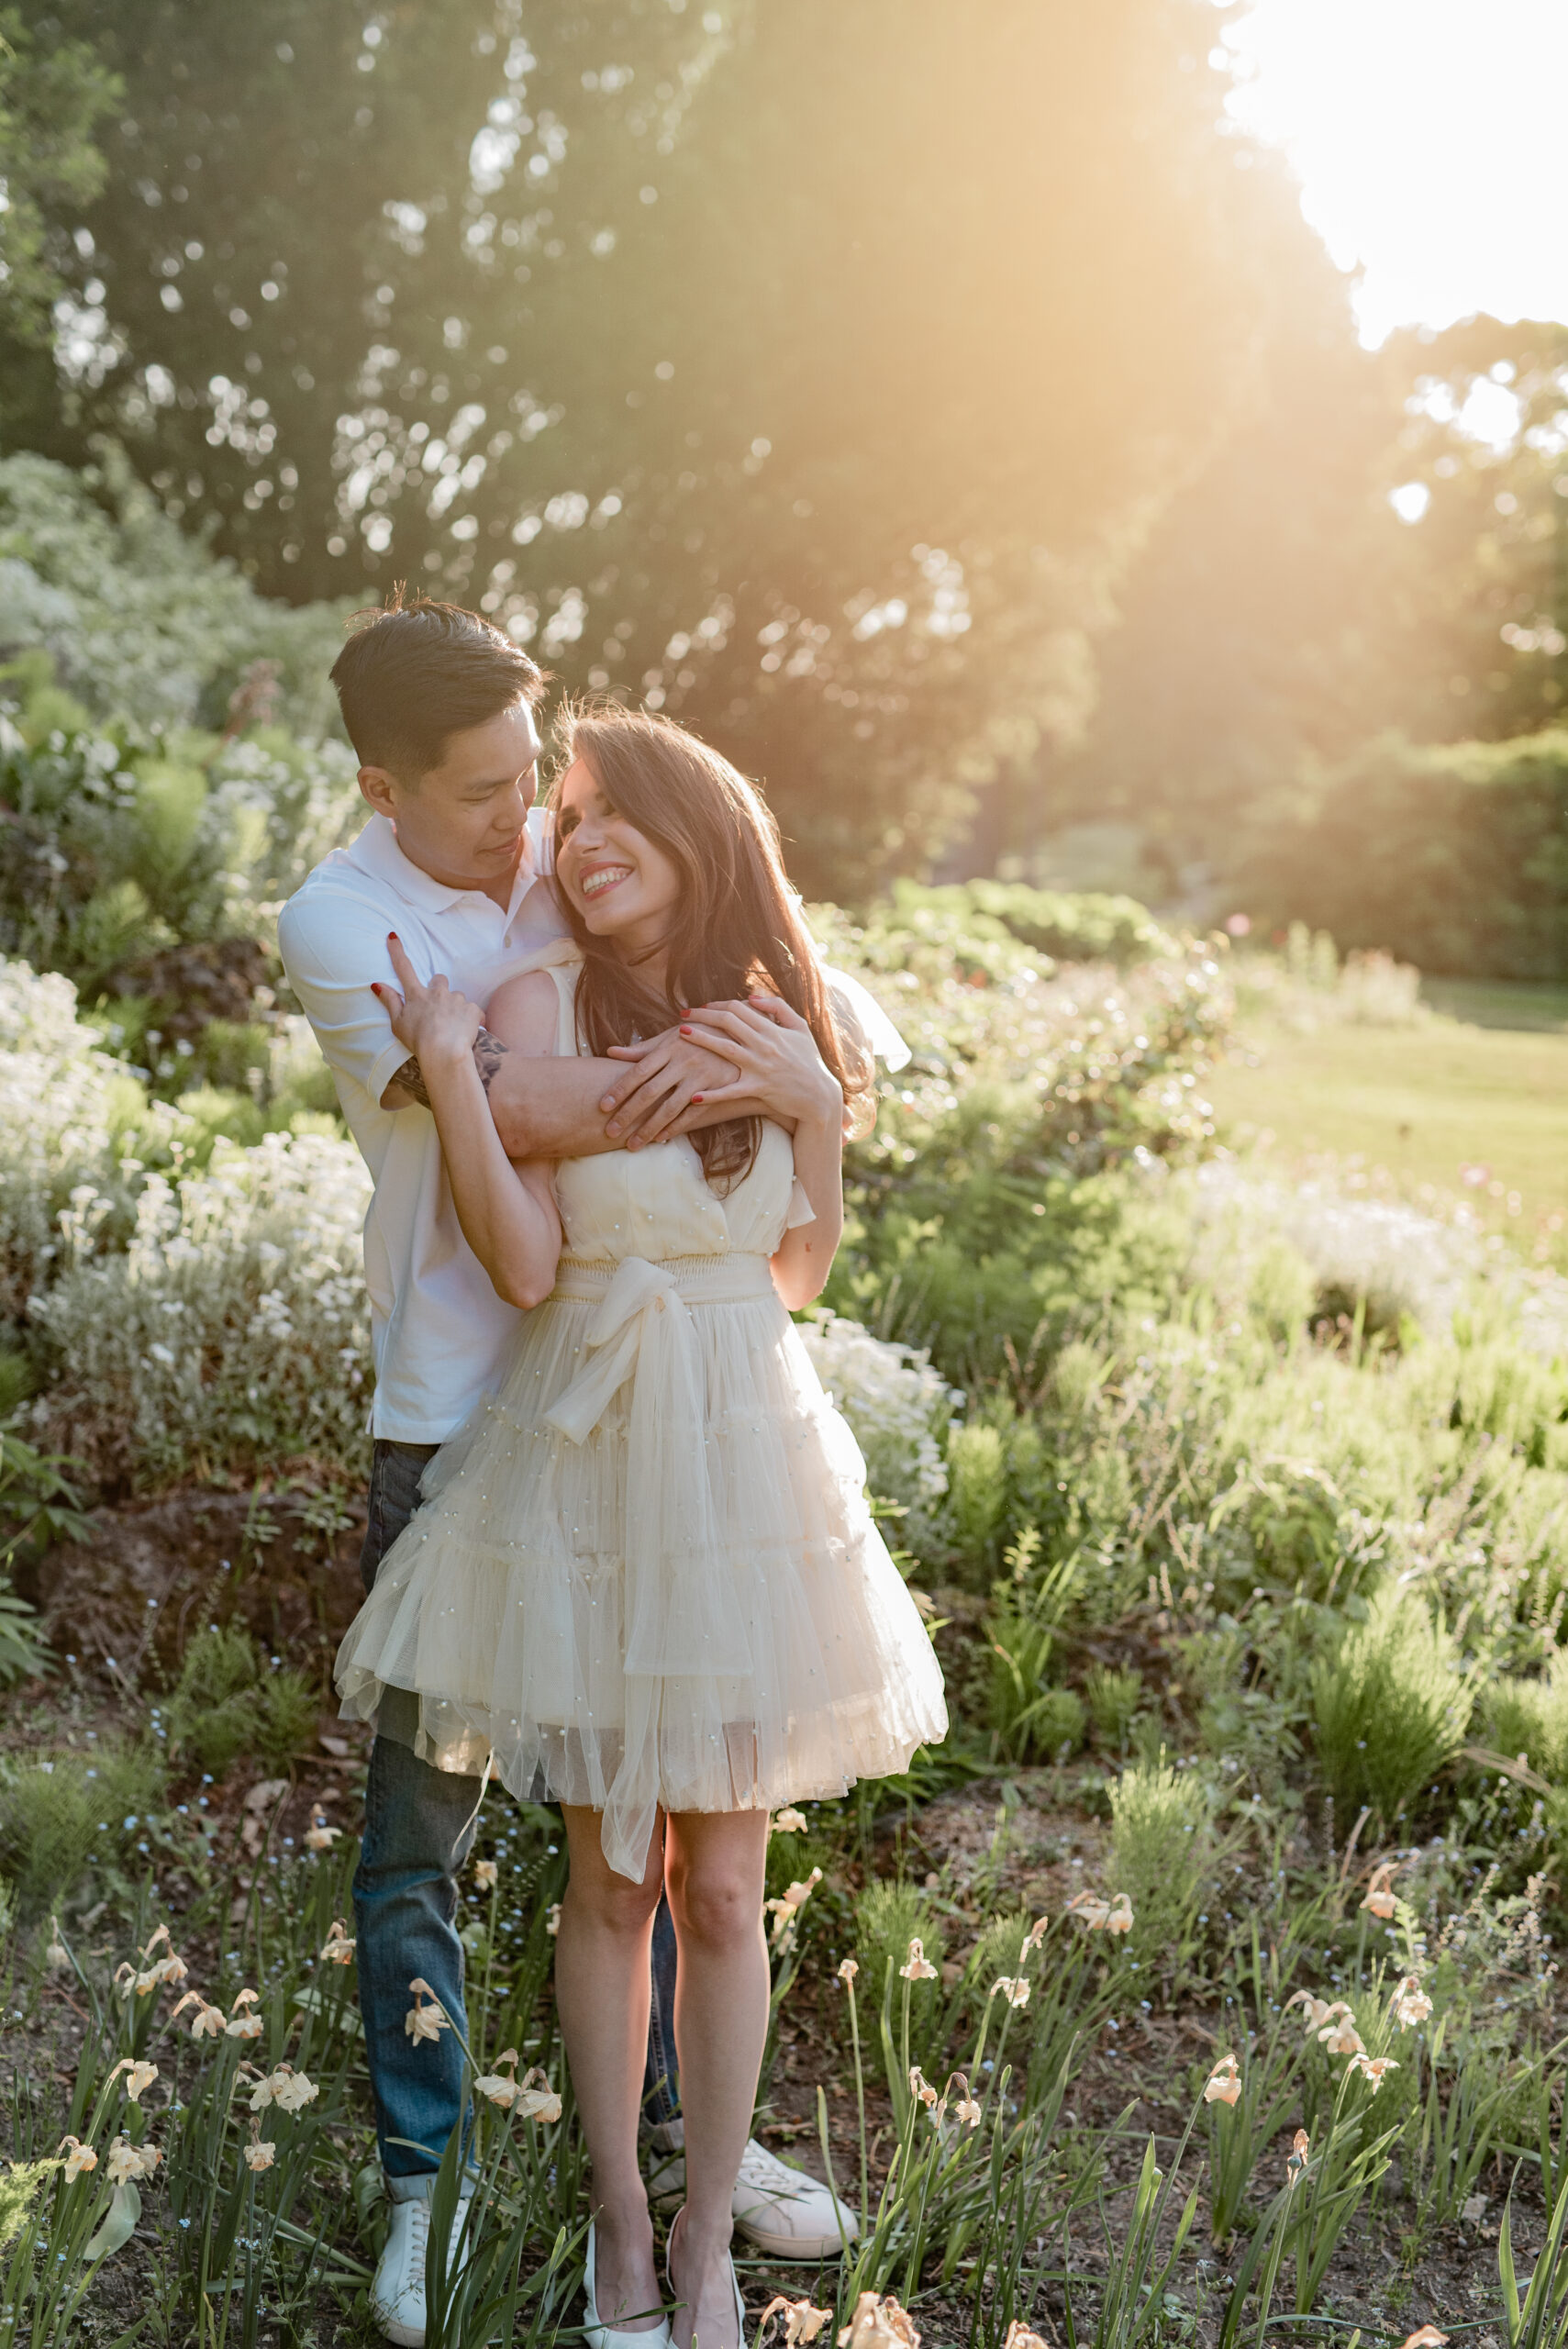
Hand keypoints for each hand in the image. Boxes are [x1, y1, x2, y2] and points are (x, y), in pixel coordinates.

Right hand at [372, 934, 481, 1066]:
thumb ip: (390, 1001)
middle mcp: (437, 992)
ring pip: (457, 997)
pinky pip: (473, 1012)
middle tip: (437, 1009)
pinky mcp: (473, 1009)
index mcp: (417, 995)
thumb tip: (377, 984)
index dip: (397, 951)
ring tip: (451, 1027)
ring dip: (455, 1007)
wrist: (444, 1054)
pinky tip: (466, 1032)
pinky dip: (471, 1020)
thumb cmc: (418, 1041)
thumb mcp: (397, 1023)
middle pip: (438, 980)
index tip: (393, 936)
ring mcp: (456, 999)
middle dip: (439, 989)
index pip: (404, 968)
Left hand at [598, 1026, 741, 1148]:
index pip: (638, 1071)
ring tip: (632, 1144)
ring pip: (670, 1107)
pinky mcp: (715, 1088)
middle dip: (628, 1114)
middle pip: (650, 1092)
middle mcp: (682, 1062)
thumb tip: (610, 1051)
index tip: (603, 1107)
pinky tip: (660, 1138)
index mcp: (668, 1048)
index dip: (620, 1089)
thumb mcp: (670, 1037)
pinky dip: (676, 1127)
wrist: (739, 1035)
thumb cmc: (697, 1035)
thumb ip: (640, 1049)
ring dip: (649, 1128)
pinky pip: (692, 1112)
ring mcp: (700, 1076)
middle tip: (610, 1131)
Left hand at [674, 996, 842, 1126]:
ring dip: (700, 1039)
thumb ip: (779, 1008)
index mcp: (772, 1029)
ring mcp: (760, 1067)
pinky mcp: (758, 1089)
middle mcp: (764, 1045)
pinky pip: (731, 1091)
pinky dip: (712, 1094)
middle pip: (727, 1022)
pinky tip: (694, 1096)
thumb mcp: (800, 1029)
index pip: (738, 1008)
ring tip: (680, 1034)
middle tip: (682, 1015)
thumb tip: (753, 995)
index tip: (701, 1007)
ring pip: (724, 1048)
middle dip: (702, 1016)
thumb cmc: (809, 1062)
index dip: (716, 1005)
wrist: (820, 1096)